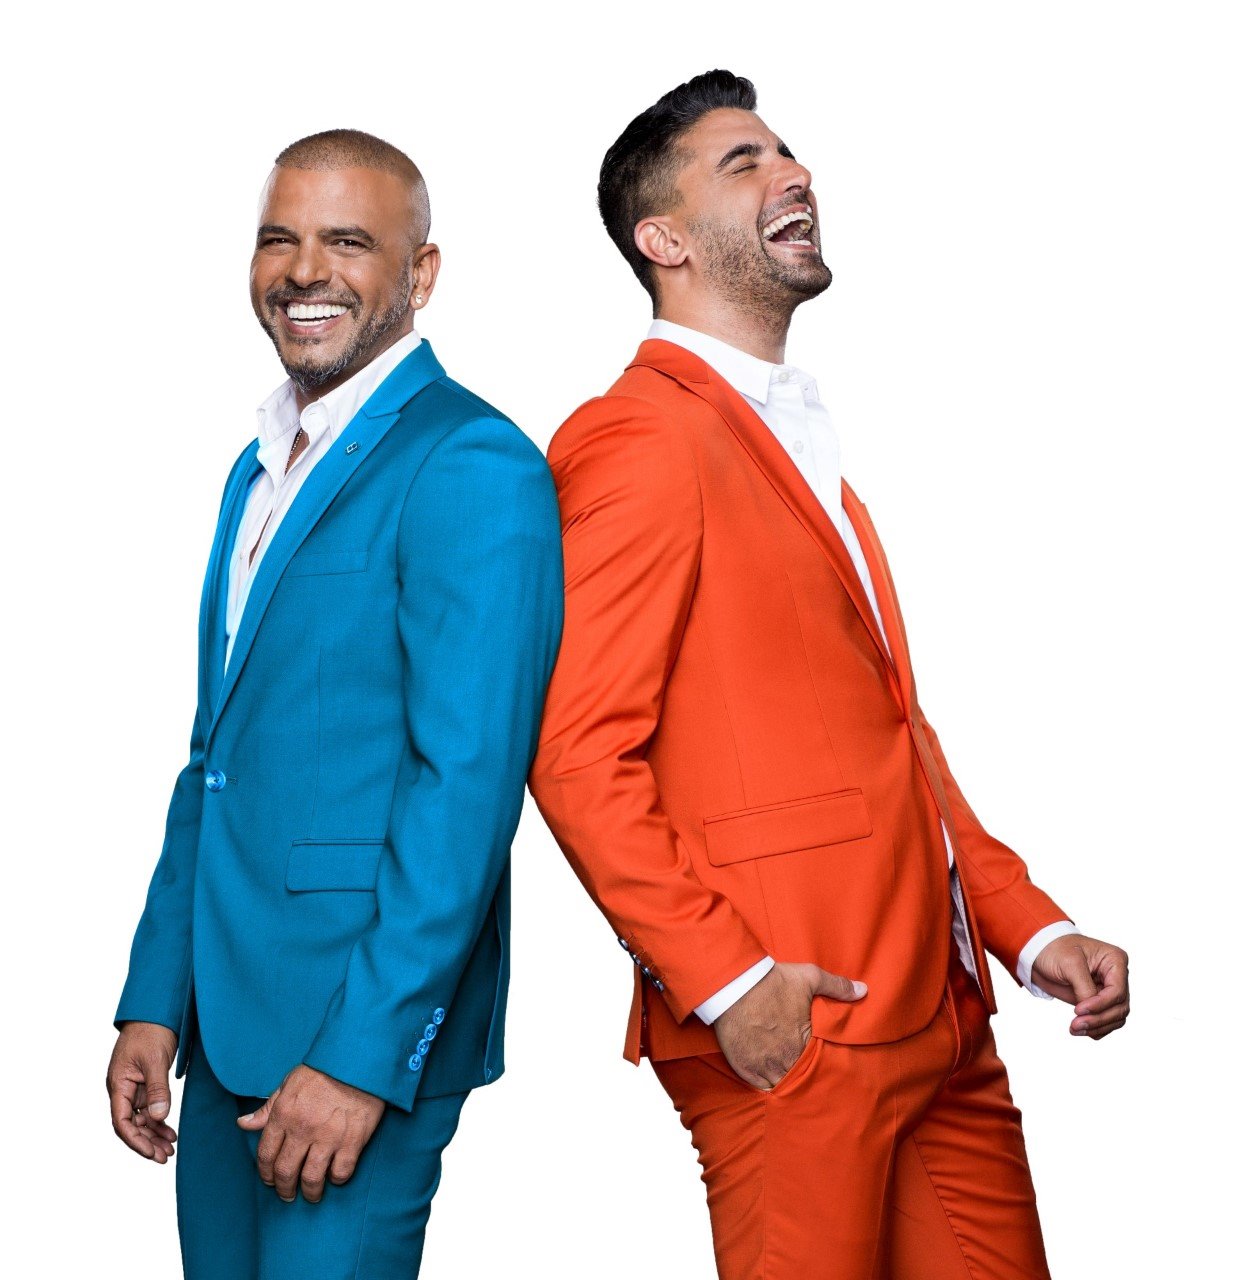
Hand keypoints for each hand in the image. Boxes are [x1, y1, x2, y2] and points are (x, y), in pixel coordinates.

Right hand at [107, 1021, 178, 1161]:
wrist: (157, 1010)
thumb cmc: (151, 1030)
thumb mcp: (155, 1060)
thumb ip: (157, 1089)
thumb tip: (159, 1116)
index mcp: (118, 1084)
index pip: (122, 1121)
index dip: (136, 1140)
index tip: (152, 1152)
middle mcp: (123, 1089)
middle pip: (131, 1124)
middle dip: (146, 1142)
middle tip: (166, 1156)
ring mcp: (134, 1086)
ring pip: (140, 1118)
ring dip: (154, 1133)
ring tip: (171, 1148)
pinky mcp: (145, 1082)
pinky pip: (149, 1107)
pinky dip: (158, 1120)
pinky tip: (170, 1131)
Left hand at [237, 1066, 385, 1202]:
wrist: (359, 1059)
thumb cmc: (323, 1069)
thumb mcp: (289, 1083)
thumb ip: (267, 1108)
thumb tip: (243, 1123)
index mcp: (284, 1114)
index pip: (266, 1155)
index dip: (265, 1173)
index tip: (270, 1180)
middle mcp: (303, 1129)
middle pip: (286, 1172)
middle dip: (284, 1189)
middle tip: (288, 1195)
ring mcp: (328, 1137)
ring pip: (311, 1178)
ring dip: (310, 1192)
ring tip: (312, 1195)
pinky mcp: (352, 1141)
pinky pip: (341, 1172)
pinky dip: (336, 1180)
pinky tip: (334, 1177)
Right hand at [713, 962, 866, 1089]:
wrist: (734, 984)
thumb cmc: (773, 981)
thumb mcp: (809, 977)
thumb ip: (837, 986)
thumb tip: (864, 991)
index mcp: (804, 1041)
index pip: (819, 1063)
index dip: (820, 1064)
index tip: (821, 1064)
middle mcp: (786, 1058)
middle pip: (801, 1078)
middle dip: (804, 1077)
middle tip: (808, 1077)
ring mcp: (764, 1066)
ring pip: (782, 1086)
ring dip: (786, 1084)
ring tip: (791, 1081)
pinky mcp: (744, 1067)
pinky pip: (760, 1087)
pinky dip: (766, 1086)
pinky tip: (771, 1081)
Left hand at [1031, 933, 1129, 1039]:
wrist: (1040, 953)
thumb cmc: (1055, 949)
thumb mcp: (1069, 963)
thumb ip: (1083, 987)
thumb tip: (1091, 1010)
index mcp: (1114, 960)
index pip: (1117, 991)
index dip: (1100, 1004)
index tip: (1078, 1010)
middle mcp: (1116, 977)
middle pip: (1119, 1007)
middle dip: (1098, 1019)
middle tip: (1076, 1024)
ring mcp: (1108, 991)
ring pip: (1115, 1018)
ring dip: (1097, 1027)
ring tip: (1075, 1029)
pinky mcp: (1099, 1002)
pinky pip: (1106, 1022)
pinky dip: (1095, 1029)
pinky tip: (1080, 1030)